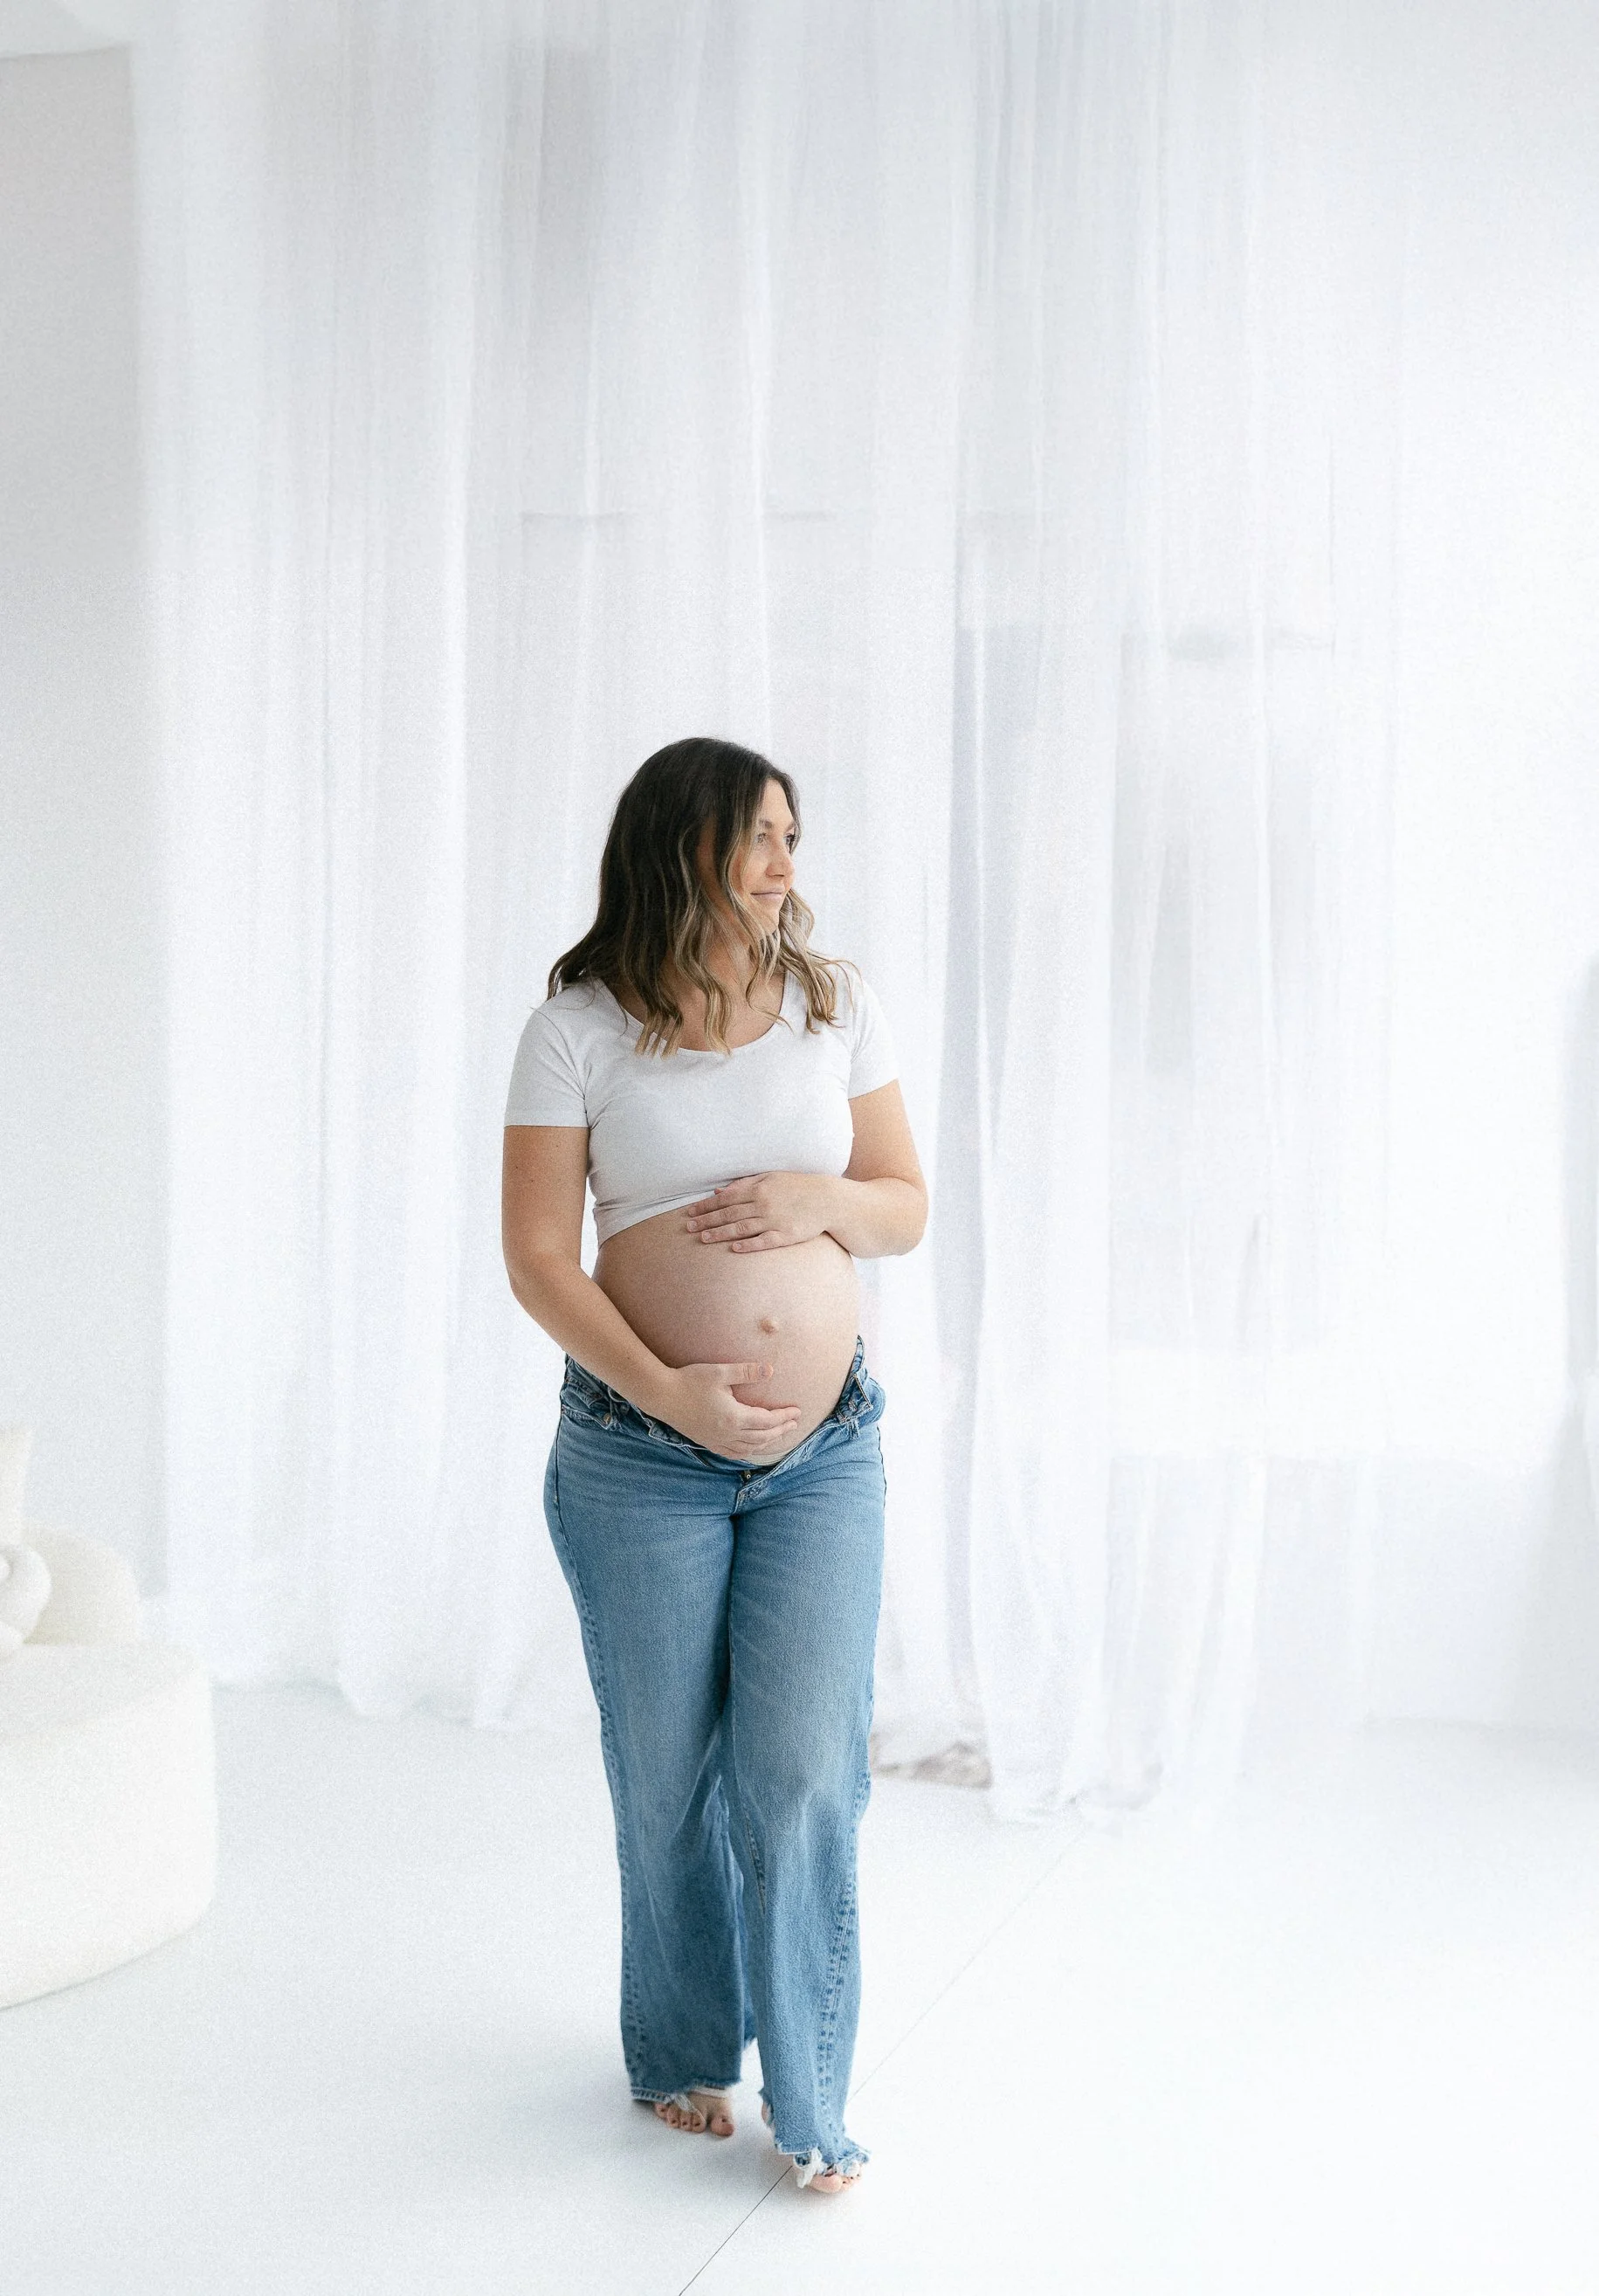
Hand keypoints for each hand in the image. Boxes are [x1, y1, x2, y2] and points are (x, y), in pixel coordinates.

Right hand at [658, 1360, 803, 1459]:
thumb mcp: (720, 1372)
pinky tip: (751, 1448)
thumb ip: (746, 1372)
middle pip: (762, 1437)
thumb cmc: (690, 1380)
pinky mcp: (707, 1441)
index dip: (784, 1417)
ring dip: (767, 1442)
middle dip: (781, 1431)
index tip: (797, 1412)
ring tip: (779, 1435)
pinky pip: (732, 1453)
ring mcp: (717, 1440)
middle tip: (794, 1423)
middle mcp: (728, 1433)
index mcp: (734, 1417)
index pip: (767, 1421)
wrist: (662, 1395)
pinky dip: (747, 1451)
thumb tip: (770, 1370)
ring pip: (749, 1448)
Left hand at [682, 1173, 838, 1252]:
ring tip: (703, 1239)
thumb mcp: (771, 1177)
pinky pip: (764, 1241)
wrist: (828, 1199)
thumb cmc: (797, 1186)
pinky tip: (733, 1248)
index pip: (725, 1198)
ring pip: (742, 1228)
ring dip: (721, 1233)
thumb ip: (745, 1184)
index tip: (690, 1212)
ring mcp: (774, 1220)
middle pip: (729, 1214)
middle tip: (688, 1228)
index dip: (706, 1206)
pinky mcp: (786, 1235)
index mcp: (759, 1188)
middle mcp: (764, 1204)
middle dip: (707, 1221)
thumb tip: (719, 1191)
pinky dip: (748, 1245)